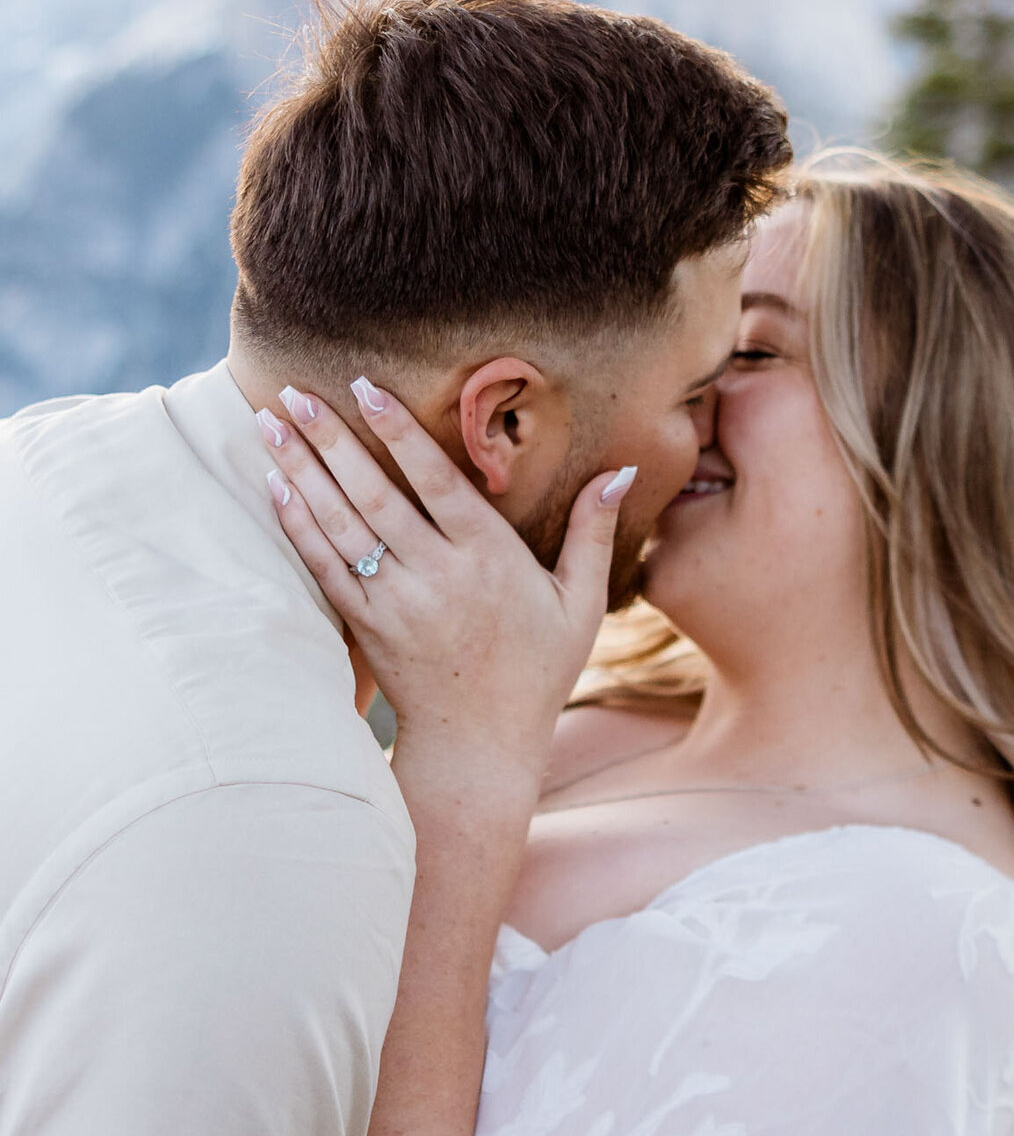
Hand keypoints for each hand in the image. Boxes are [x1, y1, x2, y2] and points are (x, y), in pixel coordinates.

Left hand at [259, 378, 636, 807]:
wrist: (480, 749)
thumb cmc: (537, 670)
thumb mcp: (581, 603)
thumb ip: (593, 532)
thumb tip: (621, 469)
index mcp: (489, 560)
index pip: (436, 481)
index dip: (399, 432)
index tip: (366, 386)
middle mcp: (437, 577)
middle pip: (374, 495)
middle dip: (329, 439)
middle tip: (293, 390)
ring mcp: (395, 604)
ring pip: (340, 525)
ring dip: (301, 471)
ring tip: (269, 422)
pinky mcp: (365, 627)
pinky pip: (323, 567)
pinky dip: (296, 525)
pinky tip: (274, 486)